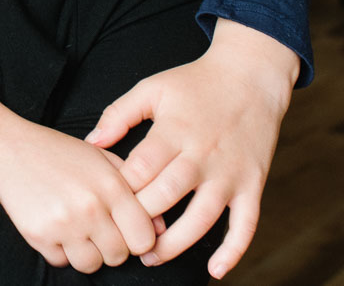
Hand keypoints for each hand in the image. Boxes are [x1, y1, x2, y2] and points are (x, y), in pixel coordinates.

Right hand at [0, 95, 157, 270]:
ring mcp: (63, 223)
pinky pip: (60, 262)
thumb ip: (136, 190)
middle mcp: (90, 207)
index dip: (137, 238)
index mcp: (111, 186)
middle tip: (96, 228)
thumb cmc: (58, 151)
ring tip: (75, 229)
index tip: (125, 230)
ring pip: (91, 265)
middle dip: (110, 246)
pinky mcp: (38, 234)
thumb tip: (161, 229)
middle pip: (118, 255)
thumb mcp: (101, 159)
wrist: (6, 145)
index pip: (144, 238)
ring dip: (85, 252)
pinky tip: (53, 226)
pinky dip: (59, 250)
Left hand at [86, 19, 298, 276]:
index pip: (141, 168)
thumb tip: (90, 143)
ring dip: (176, 243)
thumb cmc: (194, 84)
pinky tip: (214, 270)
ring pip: (202, 218)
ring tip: (151, 258)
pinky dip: (233, 250)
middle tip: (119, 236)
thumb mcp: (152, 89)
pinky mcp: (253, 185)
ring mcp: (230, 173)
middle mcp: (203, 155)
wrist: (250, 77)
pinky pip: (246, 225)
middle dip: (141, 219)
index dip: (121, 190)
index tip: (103, 204)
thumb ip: (118, 114)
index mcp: (174, 131)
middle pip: (167, 195)